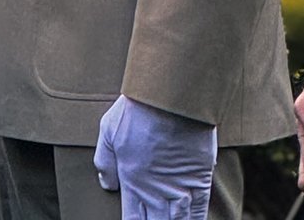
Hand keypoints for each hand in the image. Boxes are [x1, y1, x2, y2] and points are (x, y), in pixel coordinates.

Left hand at [94, 95, 215, 219]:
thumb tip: (107, 183)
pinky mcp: (199, 178)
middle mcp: (157, 192)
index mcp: (133, 183)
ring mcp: (180, 187)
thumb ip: (105, 161)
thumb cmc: (137, 109)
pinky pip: (199, 211)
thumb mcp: (108, 131)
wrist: (169, 95)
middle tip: (154, 219)